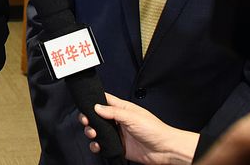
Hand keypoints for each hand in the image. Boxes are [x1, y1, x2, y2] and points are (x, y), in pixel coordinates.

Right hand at [80, 93, 196, 164]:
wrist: (165, 150)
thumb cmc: (155, 130)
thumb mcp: (133, 117)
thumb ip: (113, 112)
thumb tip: (96, 107)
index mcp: (122, 109)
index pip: (104, 100)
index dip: (93, 100)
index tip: (84, 104)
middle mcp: (118, 120)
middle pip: (97, 116)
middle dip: (88, 118)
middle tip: (86, 121)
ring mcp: (118, 133)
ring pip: (97, 130)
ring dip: (91, 132)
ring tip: (93, 133)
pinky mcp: (118, 146)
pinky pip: (103, 145)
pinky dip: (97, 145)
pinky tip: (97, 145)